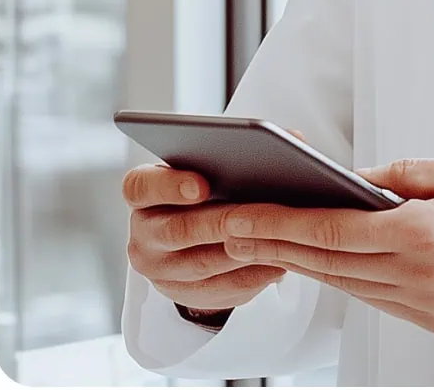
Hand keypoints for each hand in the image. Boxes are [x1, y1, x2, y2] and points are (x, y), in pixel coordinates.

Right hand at [122, 164, 283, 312]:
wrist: (194, 238)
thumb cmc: (210, 189)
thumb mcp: (212, 166)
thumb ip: (243, 148)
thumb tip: (293, 137)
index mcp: (144, 194)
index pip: (140, 187)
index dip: (169, 186)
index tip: (202, 185)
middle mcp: (143, 235)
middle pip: (176, 231)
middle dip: (219, 221)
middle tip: (255, 211)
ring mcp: (161, 271)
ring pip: (202, 265)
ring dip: (242, 249)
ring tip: (277, 234)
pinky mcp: (186, 296)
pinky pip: (221, 289)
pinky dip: (253, 274)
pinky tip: (280, 259)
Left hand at [218, 157, 433, 333]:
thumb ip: (406, 174)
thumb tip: (355, 179)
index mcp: (422, 234)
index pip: (333, 231)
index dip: (281, 224)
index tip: (244, 216)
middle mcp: (414, 276)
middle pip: (325, 262)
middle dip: (272, 244)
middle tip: (229, 230)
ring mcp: (418, 304)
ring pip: (342, 284)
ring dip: (297, 264)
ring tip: (260, 244)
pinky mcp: (424, 318)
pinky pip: (368, 296)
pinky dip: (337, 277)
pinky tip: (317, 261)